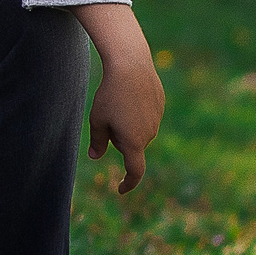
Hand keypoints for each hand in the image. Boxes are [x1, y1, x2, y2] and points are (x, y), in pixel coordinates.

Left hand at [75, 3, 164, 192]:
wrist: (131, 65)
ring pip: (139, 130)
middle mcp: (149, 135)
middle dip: (118, 138)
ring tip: (119, 100)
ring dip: (128, 124)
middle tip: (107, 116)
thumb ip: (97, 142)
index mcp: (133, 143)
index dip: (128, 183)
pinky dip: (136, 111)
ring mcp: (157, 120)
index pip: (134, 171)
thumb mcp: (97, 119)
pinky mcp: (160, 105)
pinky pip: (146, 115)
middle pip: (130, 145)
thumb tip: (95, 157)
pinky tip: (130, 93)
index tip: (120, 189)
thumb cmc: (110, 94)